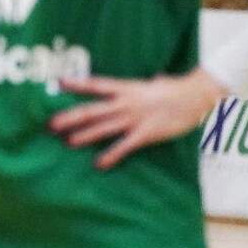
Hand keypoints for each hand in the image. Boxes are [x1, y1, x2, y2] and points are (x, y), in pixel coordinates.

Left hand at [49, 68, 225, 169]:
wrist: (196, 96)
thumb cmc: (174, 89)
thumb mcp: (150, 83)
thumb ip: (135, 87)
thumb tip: (131, 85)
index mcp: (126, 88)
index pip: (96, 85)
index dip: (77, 84)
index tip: (58, 83)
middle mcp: (125, 103)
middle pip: (92, 110)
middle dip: (70, 118)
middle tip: (51, 124)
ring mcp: (135, 119)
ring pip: (103, 128)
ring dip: (84, 136)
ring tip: (67, 142)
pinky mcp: (146, 133)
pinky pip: (124, 146)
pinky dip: (111, 155)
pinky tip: (99, 164)